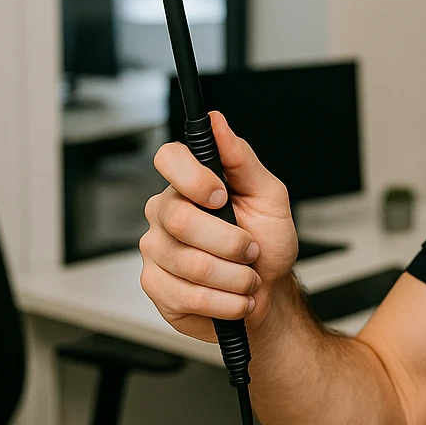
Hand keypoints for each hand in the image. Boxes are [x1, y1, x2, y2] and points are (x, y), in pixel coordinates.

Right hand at [139, 110, 299, 341]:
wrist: (269, 292)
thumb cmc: (268, 242)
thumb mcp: (268, 196)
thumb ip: (242, 159)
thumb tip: (218, 122)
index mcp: (189, 184)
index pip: (168, 158)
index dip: (193, 177)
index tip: (222, 196)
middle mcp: (164, 213)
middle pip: (180, 220)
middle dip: (231, 242)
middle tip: (251, 249)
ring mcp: (156, 250)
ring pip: (189, 263)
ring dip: (235, 276)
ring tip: (248, 278)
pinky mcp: (156, 287)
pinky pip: (187, 295)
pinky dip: (225, 302)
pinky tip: (236, 299)